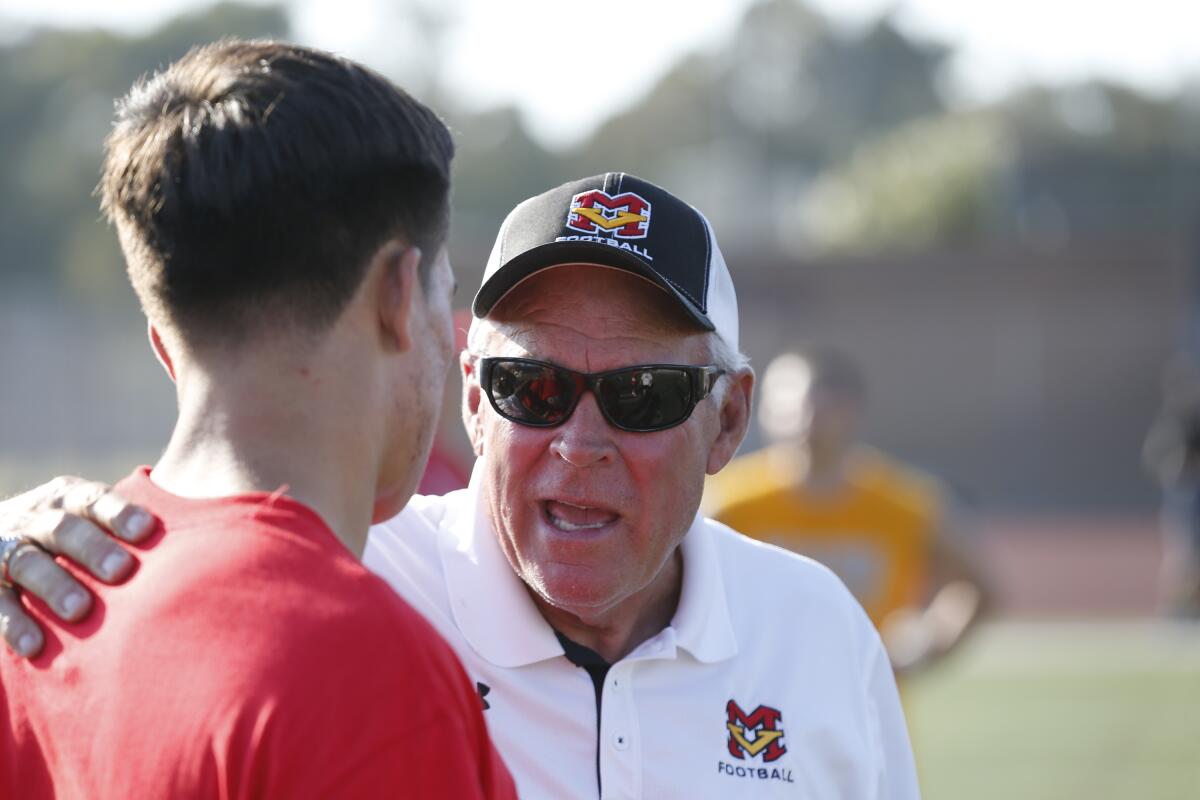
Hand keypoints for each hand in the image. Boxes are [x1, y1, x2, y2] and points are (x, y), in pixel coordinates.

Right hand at [0, 477, 155, 657]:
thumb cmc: (64, 542)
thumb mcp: (84, 520)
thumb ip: (122, 528)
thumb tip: (199, 541)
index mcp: (65, 499)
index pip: (93, 499)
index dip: (118, 512)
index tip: (146, 529)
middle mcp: (33, 518)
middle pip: (63, 529)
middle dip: (92, 548)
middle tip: (121, 570)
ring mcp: (5, 550)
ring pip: (28, 563)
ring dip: (55, 585)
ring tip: (80, 610)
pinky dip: (14, 624)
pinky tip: (35, 646)